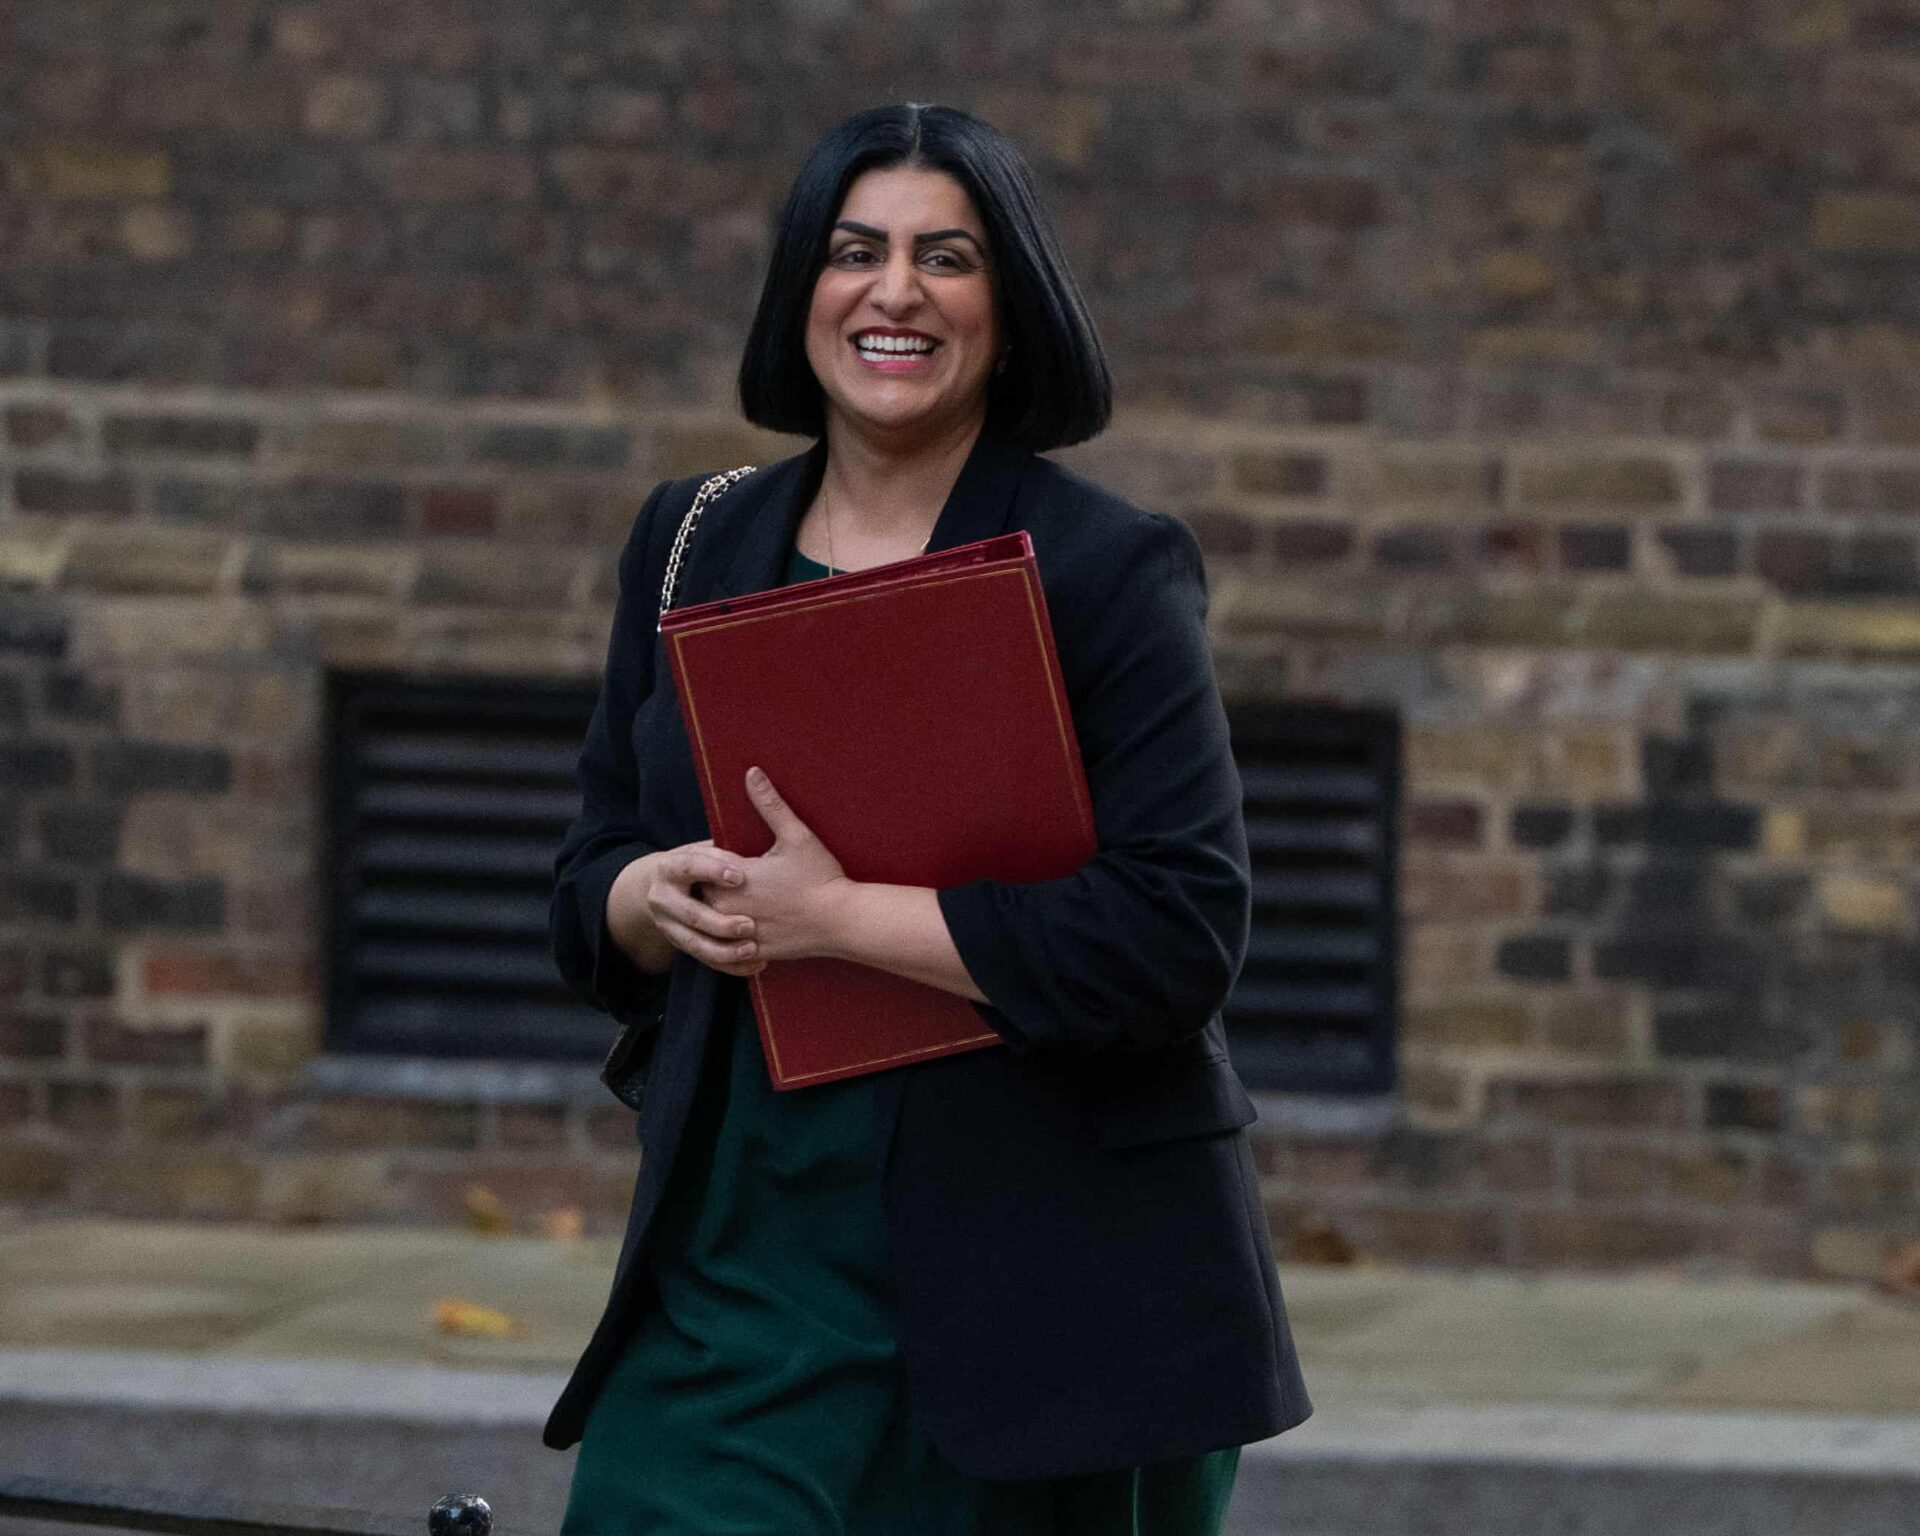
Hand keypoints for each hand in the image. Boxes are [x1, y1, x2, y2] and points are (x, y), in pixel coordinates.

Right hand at [615, 836, 764, 976]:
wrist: (656, 886)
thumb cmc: (692, 862)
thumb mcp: (700, 851)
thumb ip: (720, 853)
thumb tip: (751, 856)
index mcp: (669, 868)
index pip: (688, 867)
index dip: (713, 870)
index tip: (740, 876)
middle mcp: (663, 899)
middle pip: (691, 915)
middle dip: (721, 923)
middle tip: (750, 925)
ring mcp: (669, 925)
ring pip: (696, 944)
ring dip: (725, 951)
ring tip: (753, 950)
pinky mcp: (680, 944)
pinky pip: (705, 960)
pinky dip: (731, 966)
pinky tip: (756, 965)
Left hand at [703, 766, 854, 963]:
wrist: (842, 921)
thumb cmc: (820, 877)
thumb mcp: (796, 836)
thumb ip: (769, 804)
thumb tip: (751, 772)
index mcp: (735, 877)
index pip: (703, 863)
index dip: (710, 856)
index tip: (721, 851)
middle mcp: (730, 908)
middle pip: (704, 892)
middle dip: (711, 883)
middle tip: (722, 875)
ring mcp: (741, 933)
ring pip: (714, 921)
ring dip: (720, 911)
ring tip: (735, 899)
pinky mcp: (754, 951)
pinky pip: (730, 945)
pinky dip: (735, 935)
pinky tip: (748, 923)